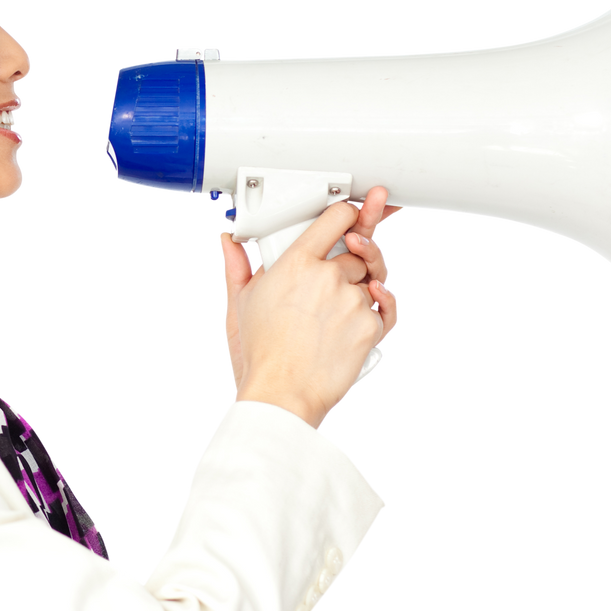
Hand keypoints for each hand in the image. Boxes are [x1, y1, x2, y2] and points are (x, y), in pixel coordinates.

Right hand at [218, 186, 402, 402]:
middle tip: (332, 283)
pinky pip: (382, 311)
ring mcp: (352, 301)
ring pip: (369, 282)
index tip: (350, 217)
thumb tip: (228, 242)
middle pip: (356, 253)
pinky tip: (352, 323)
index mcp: (296, 264)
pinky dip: (372, 316)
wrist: (283, 394)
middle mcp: (327, 277)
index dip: (347, 215)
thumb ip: (237, 267)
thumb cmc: (261, 355)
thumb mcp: (239, 305)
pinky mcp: (370, 326)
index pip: (336, 218)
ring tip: (333, 315)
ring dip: (358, 293)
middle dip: (347, 266)